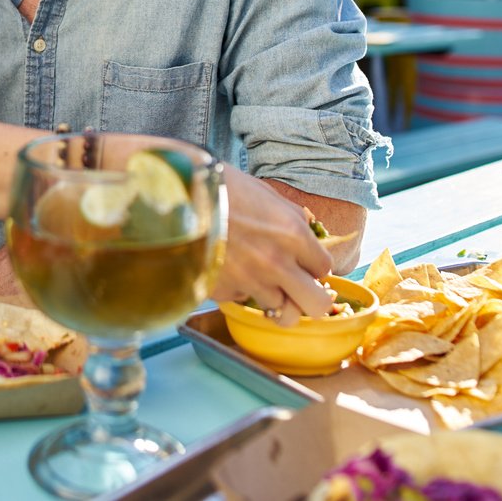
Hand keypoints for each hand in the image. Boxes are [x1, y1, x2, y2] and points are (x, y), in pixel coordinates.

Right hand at [212, 168, 333, 325]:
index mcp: (293, 234)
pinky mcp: (224, 293)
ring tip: (264, 286)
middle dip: (312, 300)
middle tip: (299, 290)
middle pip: (317, 305)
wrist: (176, 196)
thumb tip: (307, 232)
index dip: (314, 267)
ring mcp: (250, 282)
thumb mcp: (266, 193)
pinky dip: (240, 292)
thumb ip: (292, 218)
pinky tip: (230, 272)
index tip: (304, 264)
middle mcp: (277, 263)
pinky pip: (243, 302)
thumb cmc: (222, 187)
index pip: (325, 268)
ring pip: (283, 313)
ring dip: (276, 301)